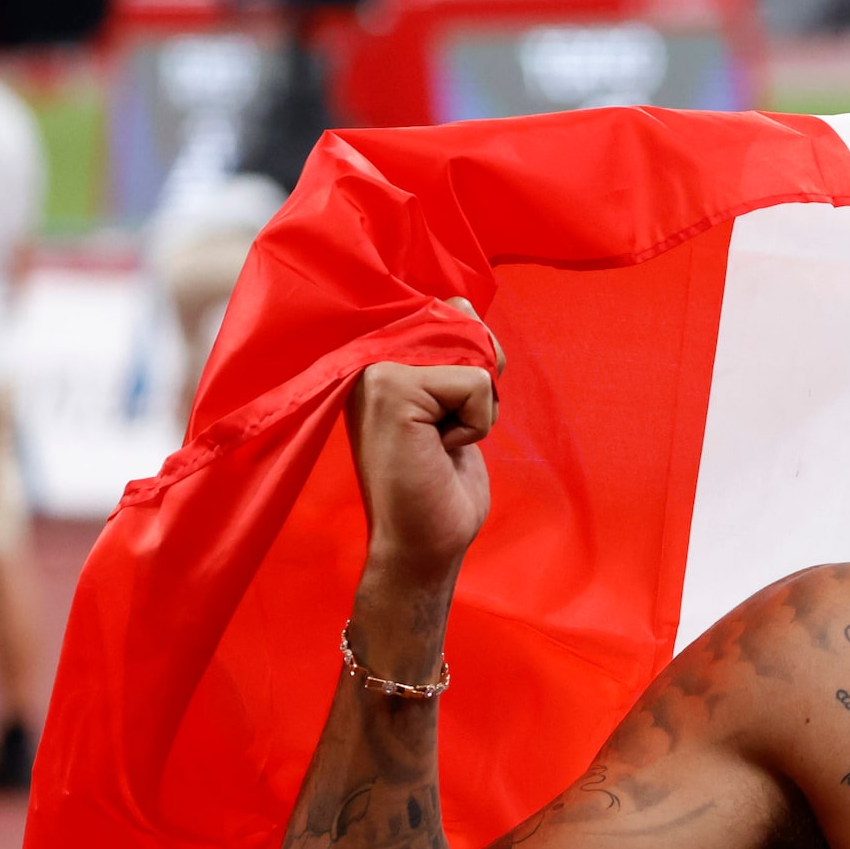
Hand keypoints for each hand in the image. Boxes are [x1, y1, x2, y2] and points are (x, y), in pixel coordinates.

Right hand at [347, 299, 505, 577]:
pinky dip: (474, 424)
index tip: (447, 414)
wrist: (423, 546)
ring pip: (473, 356)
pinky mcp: (390, 387)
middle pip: (466, 328)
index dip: (473, 361)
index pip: (449, 314)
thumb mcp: (456, 407)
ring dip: (477, 410)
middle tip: (445, 435)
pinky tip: (438, 451)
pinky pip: (475, 384)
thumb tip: (460, 303)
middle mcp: (369, 357)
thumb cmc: (441, 486)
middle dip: (480, 384)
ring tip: (439, 443)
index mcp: (380, 359)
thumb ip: (457, 354)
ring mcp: (374, 369)